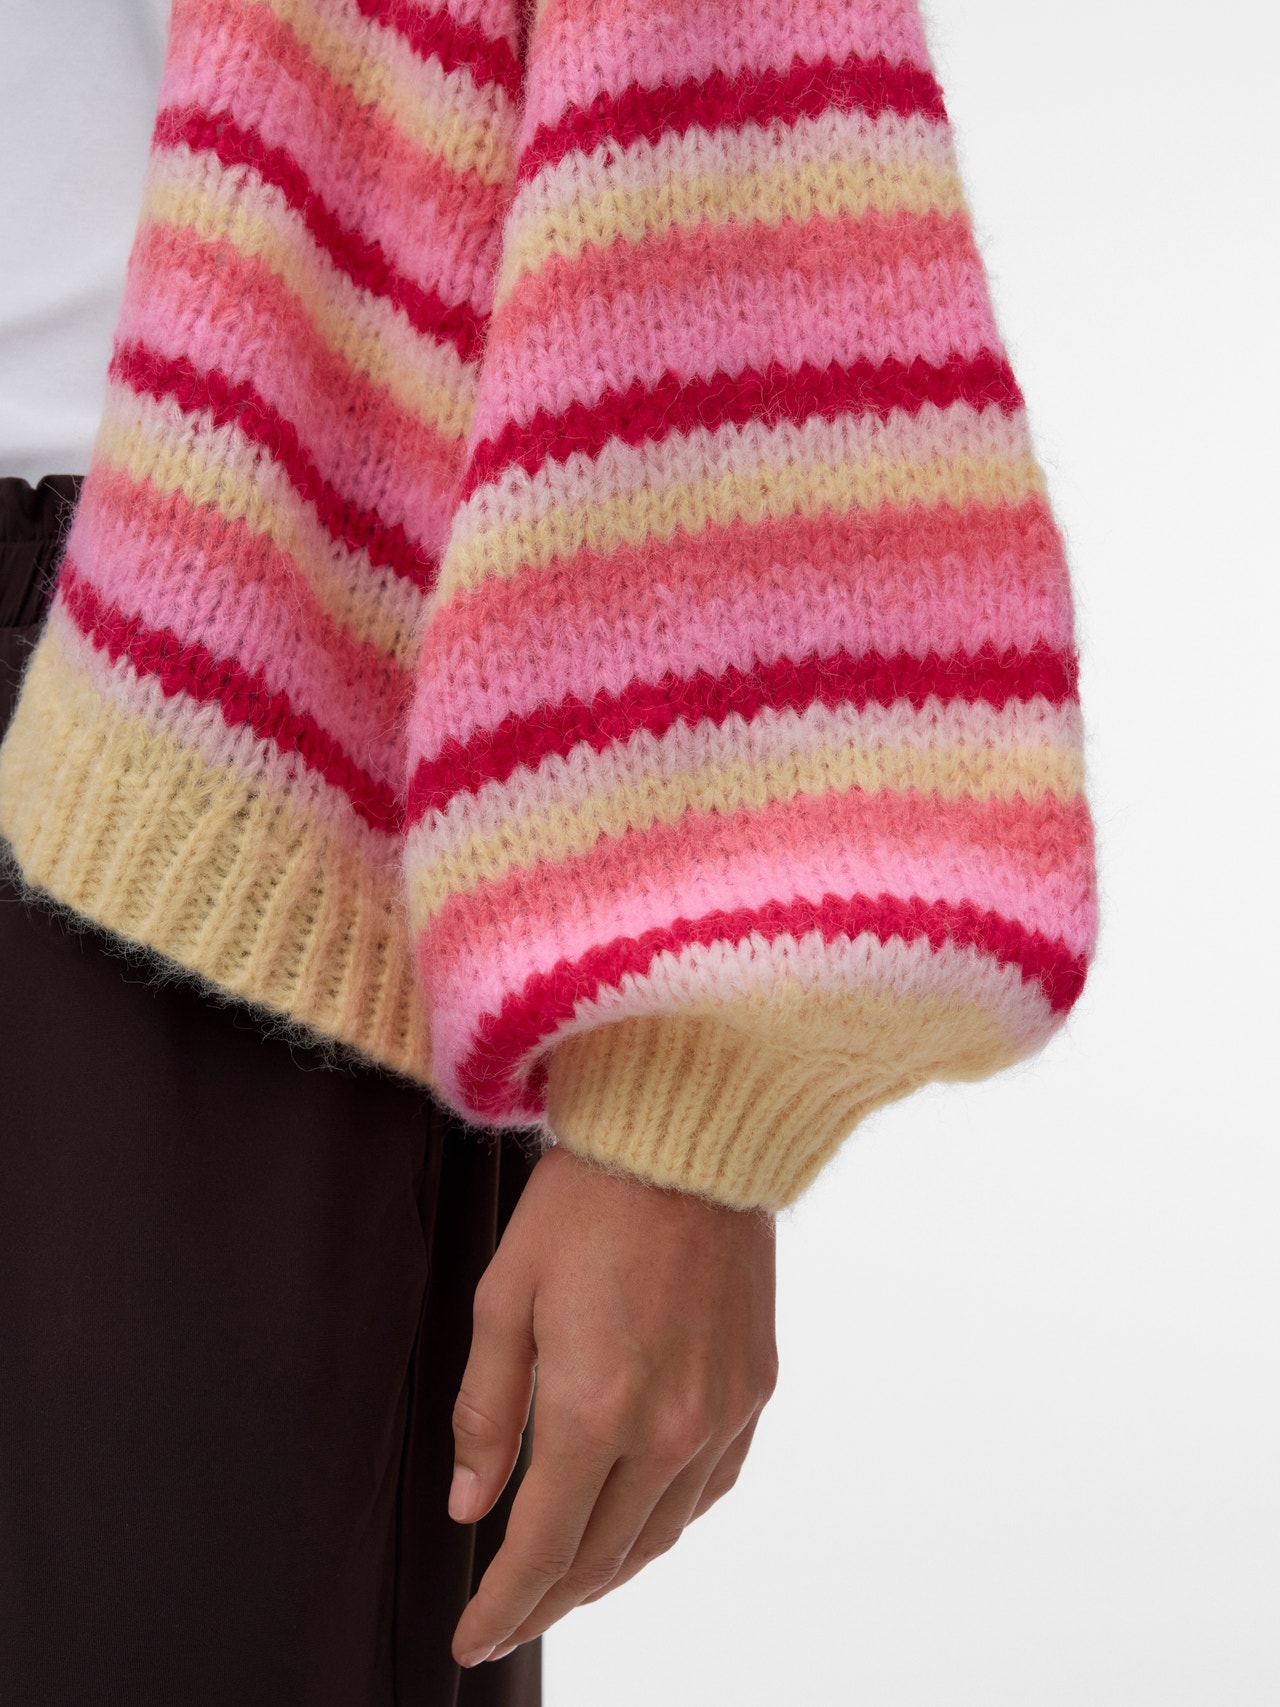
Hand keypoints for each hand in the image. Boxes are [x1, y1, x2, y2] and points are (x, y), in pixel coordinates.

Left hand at [447, 1142, 777, 1666]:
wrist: (686, 1138)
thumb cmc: (584, 1202)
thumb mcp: (505, 1297)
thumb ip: (488, 1411)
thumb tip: (472, 1505)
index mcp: (594, 1407)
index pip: (542, 1548)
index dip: (503, 1607)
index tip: (472, 1637)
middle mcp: (667, 1427)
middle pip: (601, 1555)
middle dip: (547, 1599)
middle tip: (506, 1618)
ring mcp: (720, 1412)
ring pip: (660, 1534)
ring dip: (607, 1571)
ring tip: (564, 1583)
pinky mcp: (753, 1389)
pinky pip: (710, 1488)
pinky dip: (666, 1522)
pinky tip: (639, 1523)